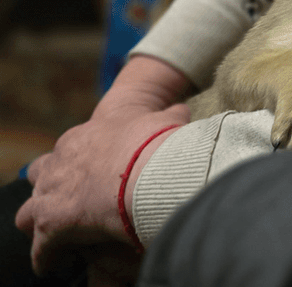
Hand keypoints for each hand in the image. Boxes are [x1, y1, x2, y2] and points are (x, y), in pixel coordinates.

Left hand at [15, 56, 191, 275]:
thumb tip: (180, 111)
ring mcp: (51, 194)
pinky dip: (48, 257)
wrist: (148, 171)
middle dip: (52, 186)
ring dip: (41, 221)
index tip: (96, 172)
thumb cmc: (156, 144)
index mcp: (82, 138)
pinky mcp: (51, 226)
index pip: (70, 149)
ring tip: (59, 233)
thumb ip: (170, 115)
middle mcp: (59, 163)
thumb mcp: (165, 120)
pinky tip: (59, 262)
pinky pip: (41, 250)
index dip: (82, 163)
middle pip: (39, 173)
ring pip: (28, 212)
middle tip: (72, 199)